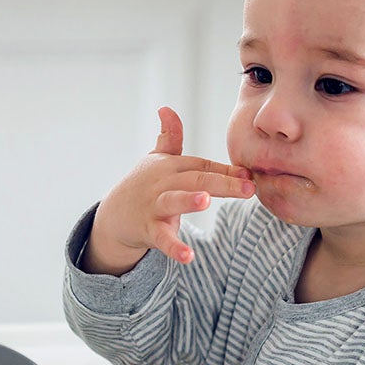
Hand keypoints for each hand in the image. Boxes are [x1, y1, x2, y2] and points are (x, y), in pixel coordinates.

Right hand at [83, 106, 254, 275]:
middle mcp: (163, 182)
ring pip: (173, 201)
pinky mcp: (147, 229)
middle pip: (196, 180)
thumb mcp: (156, 160)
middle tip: (249, 188)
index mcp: (172, 166)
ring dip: (189, 200)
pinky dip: (174, 248)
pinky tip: (189, 256)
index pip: (204, 166)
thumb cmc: (143, 186)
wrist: (114, 216)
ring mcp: (154, 205)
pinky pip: (162, 239)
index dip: (227, 170)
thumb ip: (169, 137)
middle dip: (223, 183)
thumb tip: (166, 108)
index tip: (250, 175)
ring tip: (205, 200)